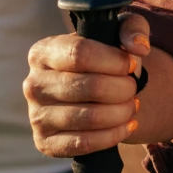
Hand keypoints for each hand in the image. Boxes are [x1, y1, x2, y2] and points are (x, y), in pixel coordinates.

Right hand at [23, 13, 152, 156]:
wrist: (88, 94)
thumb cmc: (102, 59)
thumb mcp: (116, 33)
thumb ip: (132, 29)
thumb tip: (138, 48)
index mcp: (42, 51)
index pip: (79, 53)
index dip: (113, 61)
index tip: (130, 64)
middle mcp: (33, 83)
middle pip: (89, 87)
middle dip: (122, 88)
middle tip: (133, 88)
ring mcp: (36, 115)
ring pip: (89, 117)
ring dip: (121, 112)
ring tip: (132, 105)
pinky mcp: (45, 142)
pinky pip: (85, 144)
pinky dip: (113, 135)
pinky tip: (126, 125)